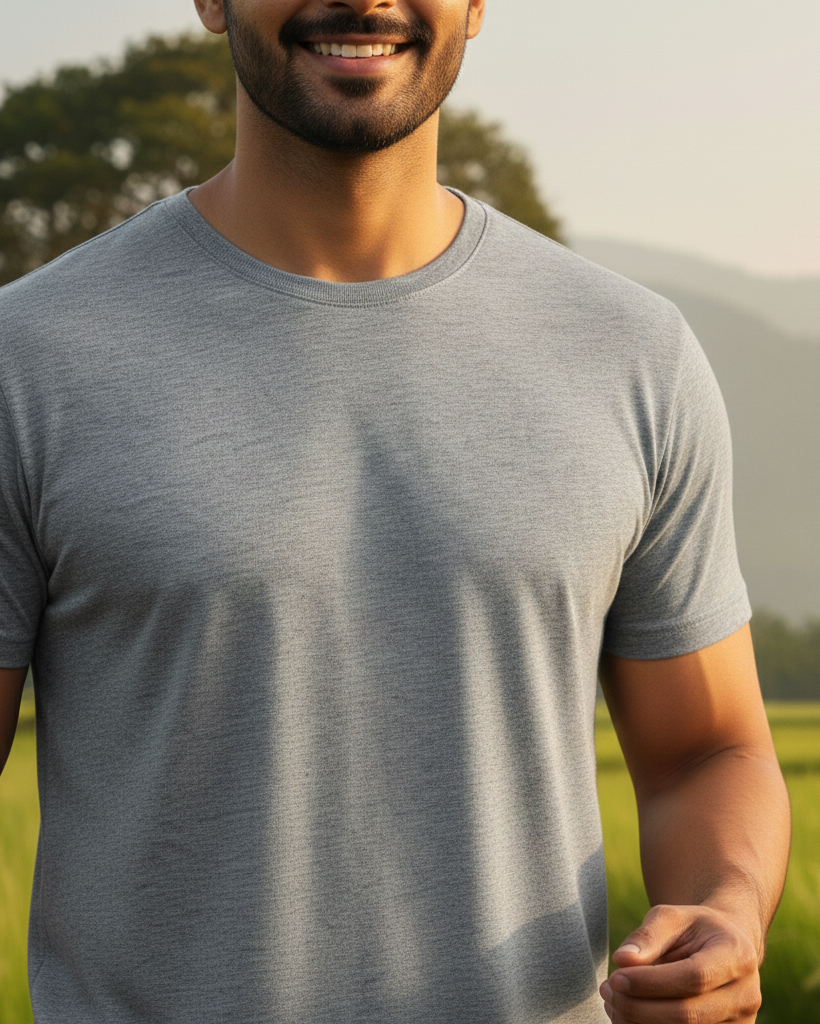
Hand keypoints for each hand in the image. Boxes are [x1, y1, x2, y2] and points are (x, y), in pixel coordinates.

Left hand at [599, 904, 761, 1022]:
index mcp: (737, 955)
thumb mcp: (672, 917)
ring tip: (613, 1003)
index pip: (694, 977)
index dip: (651, 982)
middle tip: (607, 990)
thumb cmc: (693, 929)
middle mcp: (746, 995)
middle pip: (689, 1015)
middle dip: (640, 1008)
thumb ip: (647, 936)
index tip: (616, 977)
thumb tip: (622, 960)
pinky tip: (627, 1017)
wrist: (724, 947)